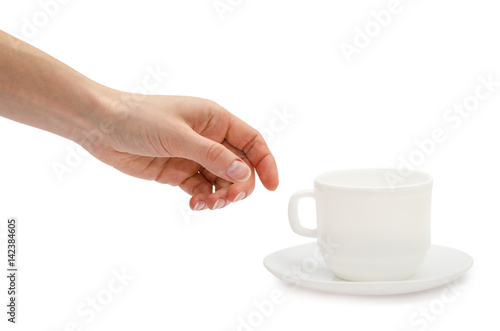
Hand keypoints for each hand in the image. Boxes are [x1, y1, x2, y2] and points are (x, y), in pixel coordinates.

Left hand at [82, 92, 278, 209]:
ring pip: (222, 181)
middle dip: (239, 185)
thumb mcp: (178, 135)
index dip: (266, 163)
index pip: (252, 141)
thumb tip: (243, 172)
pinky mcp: (179, 171)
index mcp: (215, 120)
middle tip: (227, 199)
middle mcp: (209, 138)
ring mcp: (195, 156)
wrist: (101, 126)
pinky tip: (195, 203)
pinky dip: (204, 198)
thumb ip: (212, 155)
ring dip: (221, 196)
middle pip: (240, 166)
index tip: (273, 186)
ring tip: (206, 204)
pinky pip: (202, 188)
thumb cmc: (137, 117)